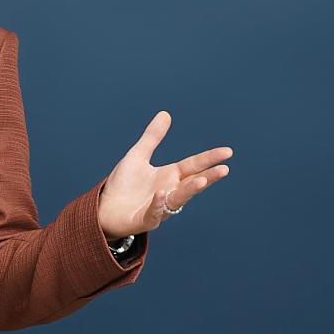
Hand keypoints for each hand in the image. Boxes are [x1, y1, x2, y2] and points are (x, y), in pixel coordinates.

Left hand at [97, 110, 231, 239]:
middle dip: (208, 177)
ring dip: (189, 190)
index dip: (209, 158)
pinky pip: (155, 211)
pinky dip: (158, 202)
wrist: (105, 208)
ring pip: (179, 199)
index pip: (194, 165)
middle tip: (224, 169)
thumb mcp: (138, 156)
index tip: (228, 151)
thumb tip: (166, 113)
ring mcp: (161, 207)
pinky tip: (162, 193)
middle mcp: (170, 191)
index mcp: (170, 175)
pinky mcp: (147, 219)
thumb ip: (152, 137)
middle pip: (193, 183)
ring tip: (201, 181)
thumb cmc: (124, 184)